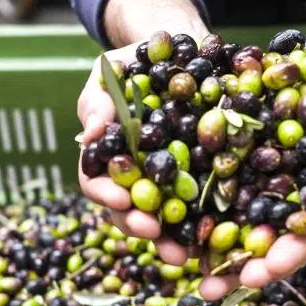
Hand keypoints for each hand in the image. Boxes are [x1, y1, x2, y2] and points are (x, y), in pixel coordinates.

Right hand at [78, 0, 208, 261]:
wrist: (176, 51)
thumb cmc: (134, 64)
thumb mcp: (108, 74)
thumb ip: (96, 101)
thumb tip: (90, 132)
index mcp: (108, 156)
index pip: (96, 182)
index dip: (106, 194)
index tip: (121, 199)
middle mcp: (134, 176)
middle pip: (128, 211)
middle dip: (138, 225)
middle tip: (153, 230)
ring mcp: (166, 182)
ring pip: (162, 219)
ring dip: (169, 240)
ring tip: (181, 254)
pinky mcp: (199, 181)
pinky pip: (200, 208)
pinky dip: (205, 227)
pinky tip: (215, 241)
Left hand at [194, 53, 305, 298]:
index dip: (287, 256)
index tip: (264, 272)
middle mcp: (290, 200)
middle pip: (266, 241)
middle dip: (239, 267)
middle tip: (212, 288)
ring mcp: (262, 183)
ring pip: (236, 221)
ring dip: (210, 248)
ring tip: (183, 270)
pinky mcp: (236, 161)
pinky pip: (212, 185)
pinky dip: (192, 206)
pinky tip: (167, 222)